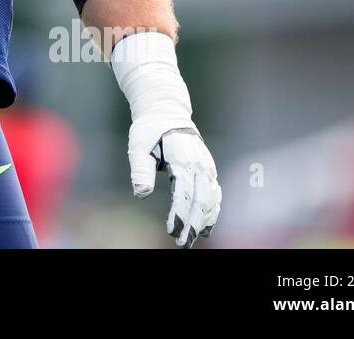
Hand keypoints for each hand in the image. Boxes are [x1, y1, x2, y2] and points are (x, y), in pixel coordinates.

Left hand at [128, 121, 220, 247]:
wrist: (166, 110)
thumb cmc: (149, 129)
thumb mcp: (139, 145)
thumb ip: (141, 169)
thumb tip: (141, 192)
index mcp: (182, 158)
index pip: (184, 192)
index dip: (180, 214)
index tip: (173, 231)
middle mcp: (199, 164)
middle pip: (201, 200)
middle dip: (193, 224)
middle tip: (183, 242)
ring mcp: (206, 166)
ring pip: (212, 199)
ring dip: (204, 221)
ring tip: (193, 238)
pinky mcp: (208, 169)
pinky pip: (215, 193)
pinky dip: (213, 211)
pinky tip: (206, 226)